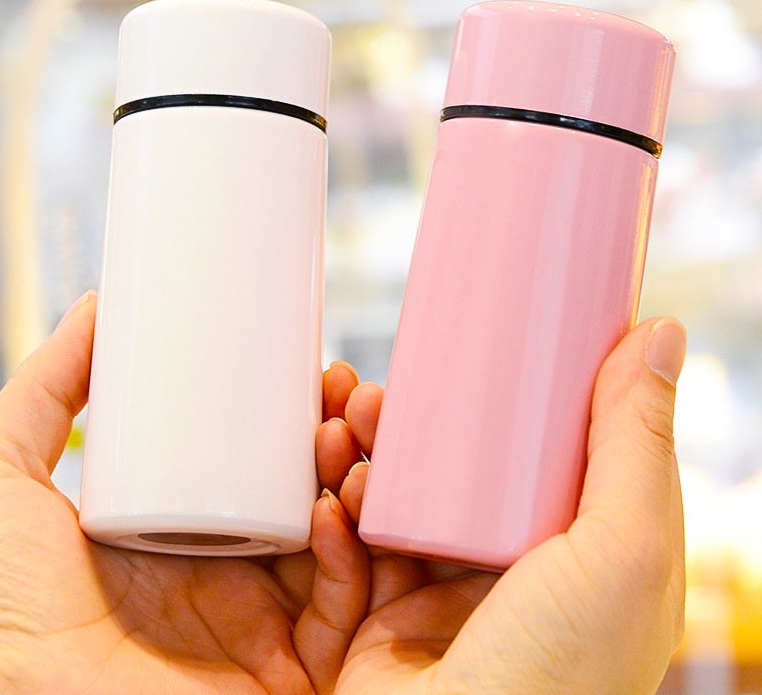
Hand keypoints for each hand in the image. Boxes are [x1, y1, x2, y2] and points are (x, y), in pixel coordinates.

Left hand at [0, 292, 368, 694]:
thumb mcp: (4, 476)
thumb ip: (43, 389)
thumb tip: (94, 308)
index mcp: (187, 532)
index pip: (267, 466)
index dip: (300, 417)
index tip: (315, 369)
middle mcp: (233, 577)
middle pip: (314, 496)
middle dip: (342, 438)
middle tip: (342, 389)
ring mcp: (261, 626)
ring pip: (342, 546)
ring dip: (357, 482)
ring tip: (343, 429)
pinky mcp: (282, 672)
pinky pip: (340, 613)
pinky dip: (351, 555)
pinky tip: (334, 506)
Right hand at [321, 318, 686, 694]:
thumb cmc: (558, 677)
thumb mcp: (621, 548)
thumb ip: (638, 440)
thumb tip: (664, 331)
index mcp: (581, 555)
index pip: (546, 453)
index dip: (509, 398)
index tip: (472, 348)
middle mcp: (516, 574)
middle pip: (458, 470)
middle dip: (411, 422)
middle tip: (375, 391)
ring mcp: (449, 598)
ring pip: (399, 501)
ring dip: (362, 457)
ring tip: (340, 425)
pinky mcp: (388, 623)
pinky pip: (355, 552)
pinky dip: (335, 519)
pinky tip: (327, 498)